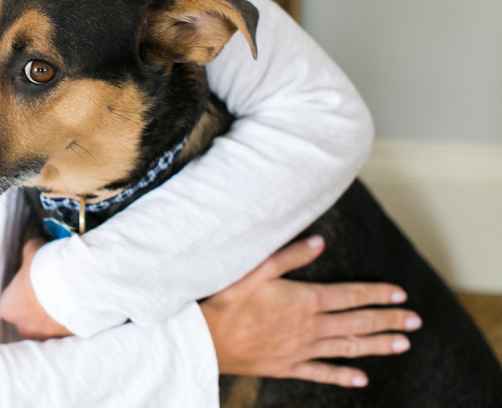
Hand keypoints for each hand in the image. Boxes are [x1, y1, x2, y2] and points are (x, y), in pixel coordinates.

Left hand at [0, 238, 72, 339]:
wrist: (76, 285)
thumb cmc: (46, 269)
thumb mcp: (32, 251)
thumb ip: (29, 253)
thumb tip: (35, 248)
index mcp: (8, 307)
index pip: (11, 299)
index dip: (23, 287)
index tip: (34, 278)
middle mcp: (23, 327)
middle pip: (27, 315)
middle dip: (38, 304)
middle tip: (51, 287)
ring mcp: (45, 336)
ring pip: (47, 324)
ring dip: (54, 313)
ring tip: (67, 295)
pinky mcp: (65, 339)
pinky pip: (64, 328)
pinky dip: (69, 318)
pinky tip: (77, 303)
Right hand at [200, 235, 421, 387]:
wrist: (207, 340)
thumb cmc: (227, 302)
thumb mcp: (255, 270)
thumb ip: (289, 256)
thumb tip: (319, 242)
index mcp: (305, 300)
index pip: (351, 296)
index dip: (377, 294)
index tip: (400, 293)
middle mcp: (310, 327)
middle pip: (358, 323)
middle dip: (389, 320)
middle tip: (415, 321)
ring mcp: (302, 350)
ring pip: (348, 347)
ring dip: (378, 345)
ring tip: (403, 344)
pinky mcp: (289, 366)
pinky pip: (323, 373)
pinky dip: (344, 376)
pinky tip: (362, 378)